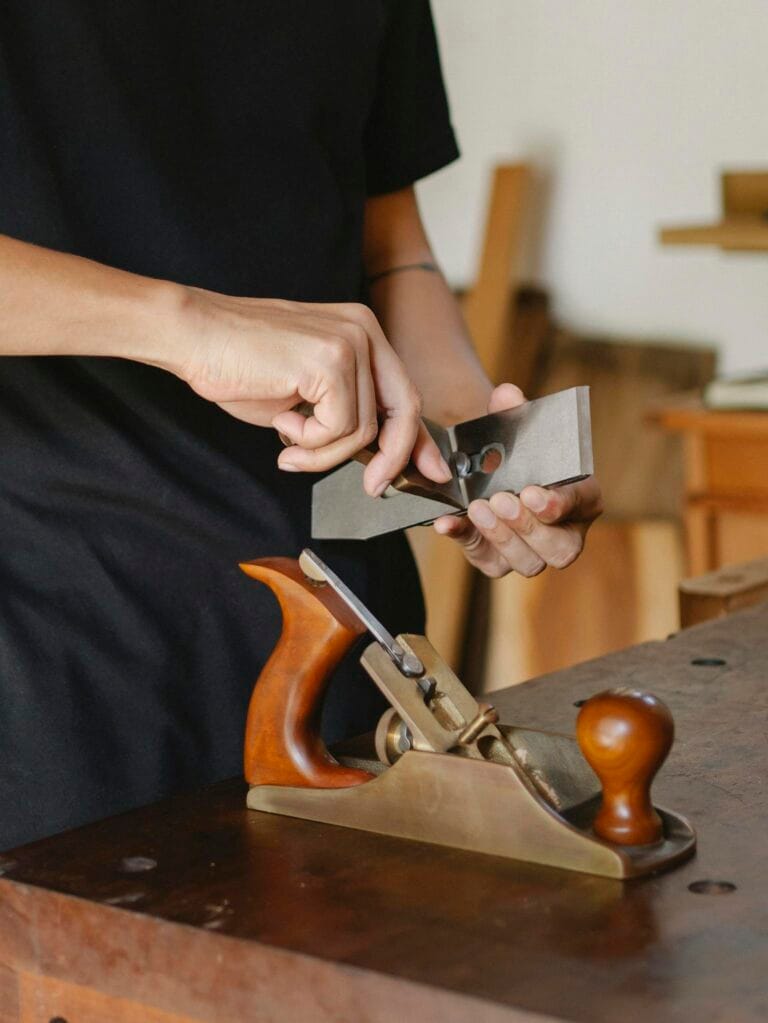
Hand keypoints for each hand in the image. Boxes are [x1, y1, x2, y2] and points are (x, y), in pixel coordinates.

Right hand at [172, 289, 450, 495]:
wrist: (193, 337)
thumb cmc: (239, 366)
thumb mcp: (305, 395)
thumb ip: (343, 416)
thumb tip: (377, 458)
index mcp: (361, 333)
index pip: (403, 394)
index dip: (418, 440)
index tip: (427, 472)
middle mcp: (364, 331)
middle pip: (403, 411)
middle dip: (392, 459)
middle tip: (376, 489)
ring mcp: (350, 342)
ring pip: (363, 430)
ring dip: (324, 453)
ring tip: (289, 444)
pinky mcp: (330, 360)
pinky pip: (339, 429)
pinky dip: (310, 442)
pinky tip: (281, 424)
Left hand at [433, 383, 602, 577]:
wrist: (486, 471)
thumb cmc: (515, 453)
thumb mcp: (515, 430)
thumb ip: (512, 413)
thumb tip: (506, 394)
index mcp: (582, 498)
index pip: (582, 504)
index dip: (560, 503)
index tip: (534, 493)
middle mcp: (563, 533)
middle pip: (560, 548)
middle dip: (529, 526)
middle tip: (503, 500)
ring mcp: (531, 553)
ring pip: (528, 562)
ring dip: (501, 536)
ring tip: (478, 507)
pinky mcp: (496, 560)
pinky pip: (483, 557)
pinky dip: (463, 538)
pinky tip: (446, 522)